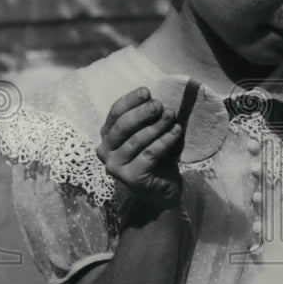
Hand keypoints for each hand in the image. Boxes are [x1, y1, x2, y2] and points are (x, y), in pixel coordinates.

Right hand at [96, 86, 182, 209]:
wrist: (162, 191)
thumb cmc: (155, 159)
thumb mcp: (147, 135)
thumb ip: (145, 120)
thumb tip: (154, 99)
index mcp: (107, 136)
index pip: (115, 113)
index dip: (130, 101)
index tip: (147, 91)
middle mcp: (106, 151)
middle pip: (122, 126)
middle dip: (142, 112)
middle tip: (159, 104)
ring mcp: (115, 166)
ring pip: (137, 140)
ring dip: (156, 126)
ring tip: (171, 116)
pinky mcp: (131, 178)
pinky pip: (150, 154)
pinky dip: (165, 140)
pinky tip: (176, 131)